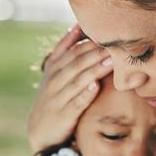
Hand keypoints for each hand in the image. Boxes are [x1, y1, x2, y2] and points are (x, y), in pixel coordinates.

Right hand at [28, 24, 112, 152]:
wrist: (40, 129)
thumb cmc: (54, 95)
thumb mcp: (55, 71)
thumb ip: (65, 49)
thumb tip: (77, 25)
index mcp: (54, 68)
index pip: (73, 51)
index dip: (90, 43)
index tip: (107, 36)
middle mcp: (54, 81)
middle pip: (77, 64)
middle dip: (95, 54)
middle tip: (114, 47)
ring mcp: (58, 98)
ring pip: (77, 82)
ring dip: (94, 71)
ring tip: (111, 62)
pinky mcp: (64, 116)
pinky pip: (76, 104)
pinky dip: (85, 95)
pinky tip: (96, 87)